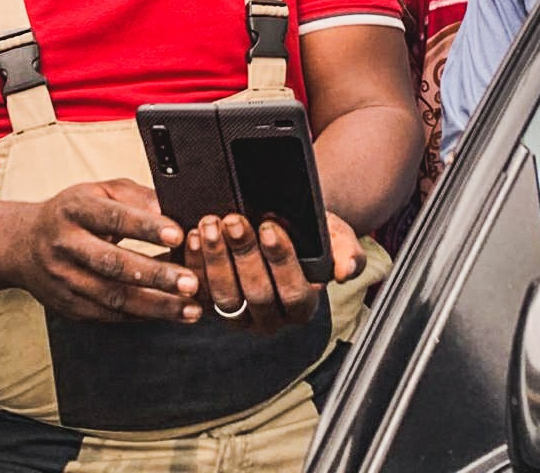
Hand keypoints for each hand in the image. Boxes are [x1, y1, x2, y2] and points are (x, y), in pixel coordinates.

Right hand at [5, 179, 201, 322]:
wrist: (24, 244)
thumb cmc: (74, 212)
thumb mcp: (100, 191)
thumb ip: (136, 196)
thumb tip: (171, 207)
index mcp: (76, 210)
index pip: (115, 218)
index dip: (147, 227)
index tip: (178, 235)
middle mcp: (67, 245)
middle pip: (113, 263)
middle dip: (156, 275)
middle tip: (192, 281)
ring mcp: (65, 280)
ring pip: (113, 297)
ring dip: (156, 305)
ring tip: (189, 307)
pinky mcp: (69, 306)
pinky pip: (109, 314)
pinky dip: (141, 315)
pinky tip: (168, 313)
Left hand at [184, 210, 365, 333]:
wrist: (284, 225)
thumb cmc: (311, 233)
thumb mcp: (335, 236)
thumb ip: (347, 251)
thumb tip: (347, 270)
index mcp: (303, 306)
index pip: (294, 291)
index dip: (281, 260)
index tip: (269, 228)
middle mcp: (270, 318)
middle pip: (256, 294)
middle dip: (244, 254)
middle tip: (234, 221)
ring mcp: (238, 315)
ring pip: (224, 296)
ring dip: (215, 259)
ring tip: (210, 225)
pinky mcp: (210, 305)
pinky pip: (199, 290)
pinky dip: (194, 263)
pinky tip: (192, 236)